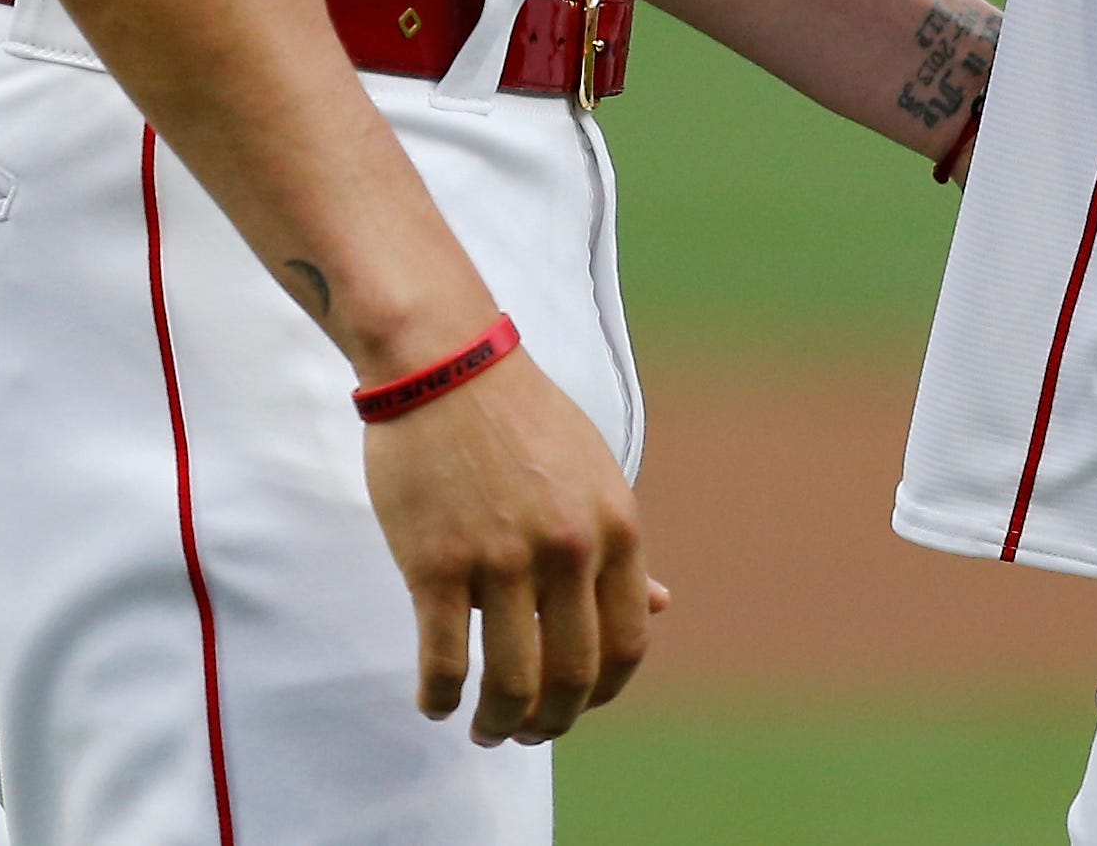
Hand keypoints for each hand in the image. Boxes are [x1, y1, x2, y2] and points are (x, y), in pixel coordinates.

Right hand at [361, 347, 649, 743]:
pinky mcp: (435, 563)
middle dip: (551, 723)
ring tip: (486, 730)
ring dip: (498, 724)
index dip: (603, 691)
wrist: (445, 363)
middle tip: (527, 733)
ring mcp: (500, 558)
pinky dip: (440, 698)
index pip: (627, 643)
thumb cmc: (521, 419)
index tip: (577, 706)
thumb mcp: (593, 475)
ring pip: (511, 683)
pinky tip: (435, 703)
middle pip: (572, 676)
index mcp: (615, 527)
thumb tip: (661, 607)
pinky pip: (444, 661)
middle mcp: (567, 549)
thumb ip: (620, 548)